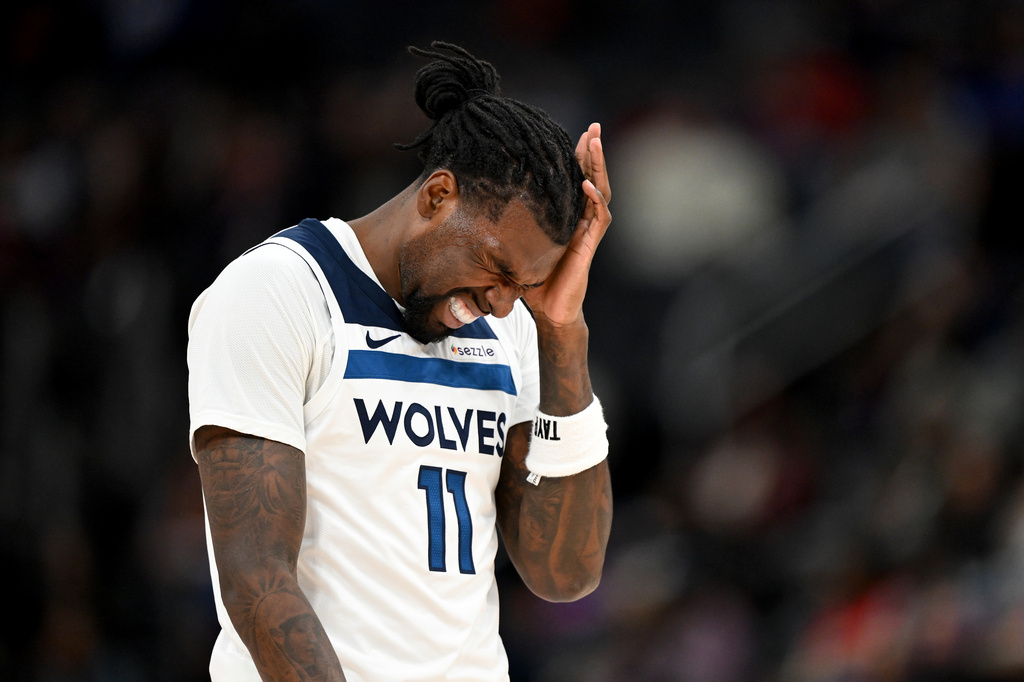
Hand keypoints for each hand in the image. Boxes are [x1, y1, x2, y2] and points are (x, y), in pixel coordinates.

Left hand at [523, 123, 610, 326]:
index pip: (575, 181)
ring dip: (598, 168)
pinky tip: (587, 186)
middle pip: (593, 179)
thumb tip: (478, 208)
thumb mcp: (518, 247)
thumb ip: (509, 229)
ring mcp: (588, 233)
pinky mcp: (588, 247)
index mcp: (567, 219)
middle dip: (593, 153)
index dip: (578, 158)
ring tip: (594, 144)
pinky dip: (594, 201)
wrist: (550, 312)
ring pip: (600, 192)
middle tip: (594, 128)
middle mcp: (581, 222)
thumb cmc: (535, 282)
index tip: (576, 134)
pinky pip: (597, 219)